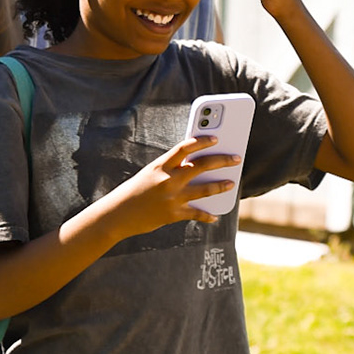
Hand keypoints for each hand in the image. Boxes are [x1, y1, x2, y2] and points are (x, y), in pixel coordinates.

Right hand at [94, 135, 238, 239]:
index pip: (184, 148)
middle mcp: (168, 180)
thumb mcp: (149, 175)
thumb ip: (169, 170)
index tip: (215, 137)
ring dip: (221, 186)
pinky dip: (207, 215)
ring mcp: (172, 197)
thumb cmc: (134, 192)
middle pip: (201, 166)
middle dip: (222, 160)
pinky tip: (214, 216)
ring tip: (231, 183)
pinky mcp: (174, 214)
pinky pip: (197, 214)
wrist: (118, 214)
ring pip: (205, 189)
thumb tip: (194, 168)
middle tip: (236, 158)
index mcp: (159, 166)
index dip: (201, 141)